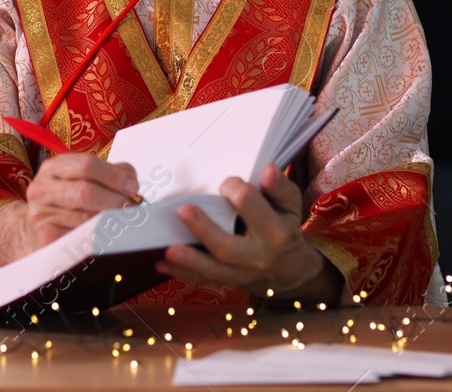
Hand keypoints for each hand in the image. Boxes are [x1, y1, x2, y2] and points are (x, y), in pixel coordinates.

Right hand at [0, 153, 141, 270]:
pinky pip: (79, 239)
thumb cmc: (67, 203)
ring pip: (85, 218)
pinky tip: (104, 237)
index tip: (132, 187)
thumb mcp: (83, 179)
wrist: (35, 231)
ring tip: (122, 223)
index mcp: (53, 168)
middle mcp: (42, 188)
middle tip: (131, 208)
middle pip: (85, 191)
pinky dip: (97, 238)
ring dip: (111, 221)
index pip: (86, 165)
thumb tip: (130, 181)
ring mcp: (41, 214)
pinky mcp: (45, 238)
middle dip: (115, 200)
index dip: (114, 176)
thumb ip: (111, 173)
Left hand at [156, 162, 341, 302]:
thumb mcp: (290, 207)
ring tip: (168, 249)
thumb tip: (267, 169)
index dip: (234, 188)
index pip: (249, 205)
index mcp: (274, 231)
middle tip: (183, 210)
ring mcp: (240, 273)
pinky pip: (202, 279)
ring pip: (212, 270)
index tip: (226, 183)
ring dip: (188, 259)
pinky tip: (161, 263)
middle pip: (228, 246)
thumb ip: (280, 188)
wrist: (289, 272)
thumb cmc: (285, 229)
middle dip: (204, 229)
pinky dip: (181, 272)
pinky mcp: (227, 281)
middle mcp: (257, 255)